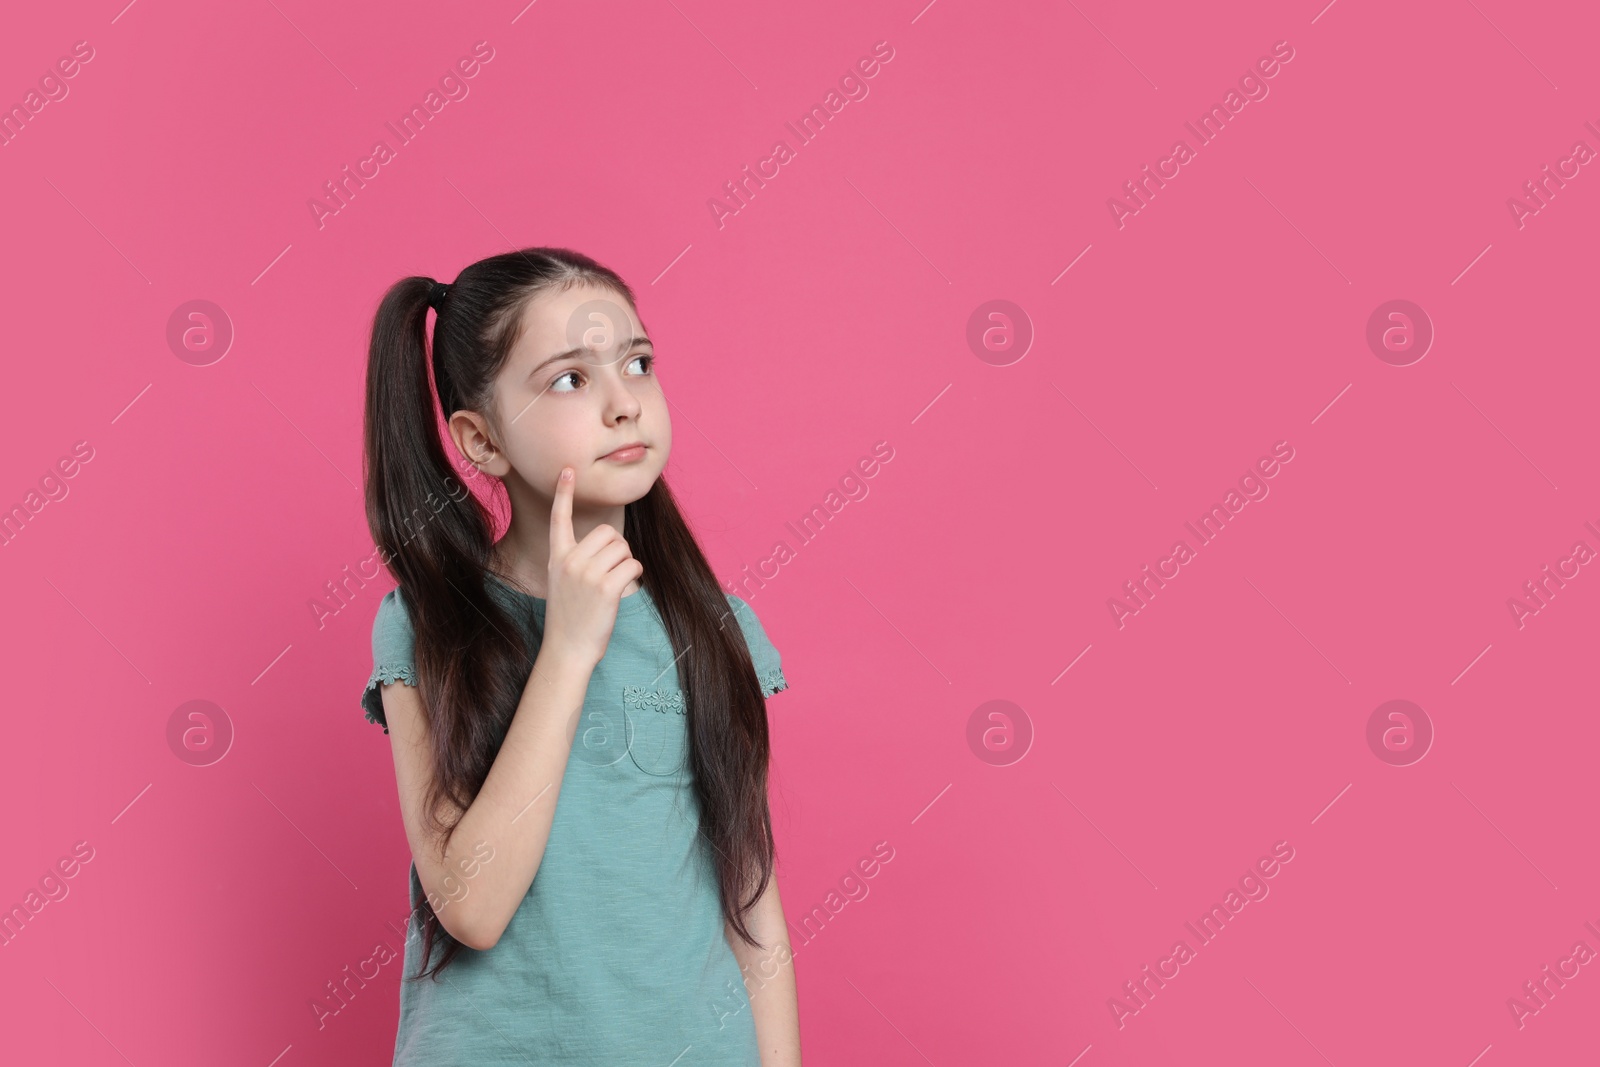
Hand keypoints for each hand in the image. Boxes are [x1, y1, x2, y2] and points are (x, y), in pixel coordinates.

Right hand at [538, 466, 644, 670]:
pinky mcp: (606, 586)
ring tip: (613, 584)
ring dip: (626, 564)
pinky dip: (634, 575)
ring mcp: (586, 573)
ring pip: (623, 549)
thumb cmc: (570, 617)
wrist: (567, 648)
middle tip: (610, 571)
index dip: (564, 493)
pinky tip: (622, 589)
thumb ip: (577, 560)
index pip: (560, 518)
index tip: (567, 470)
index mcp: (558, 557)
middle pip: (608, 533)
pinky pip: (633, 565)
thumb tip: (610, 544)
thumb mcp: (563, 582)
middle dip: (617, 549)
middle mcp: (570, 561)